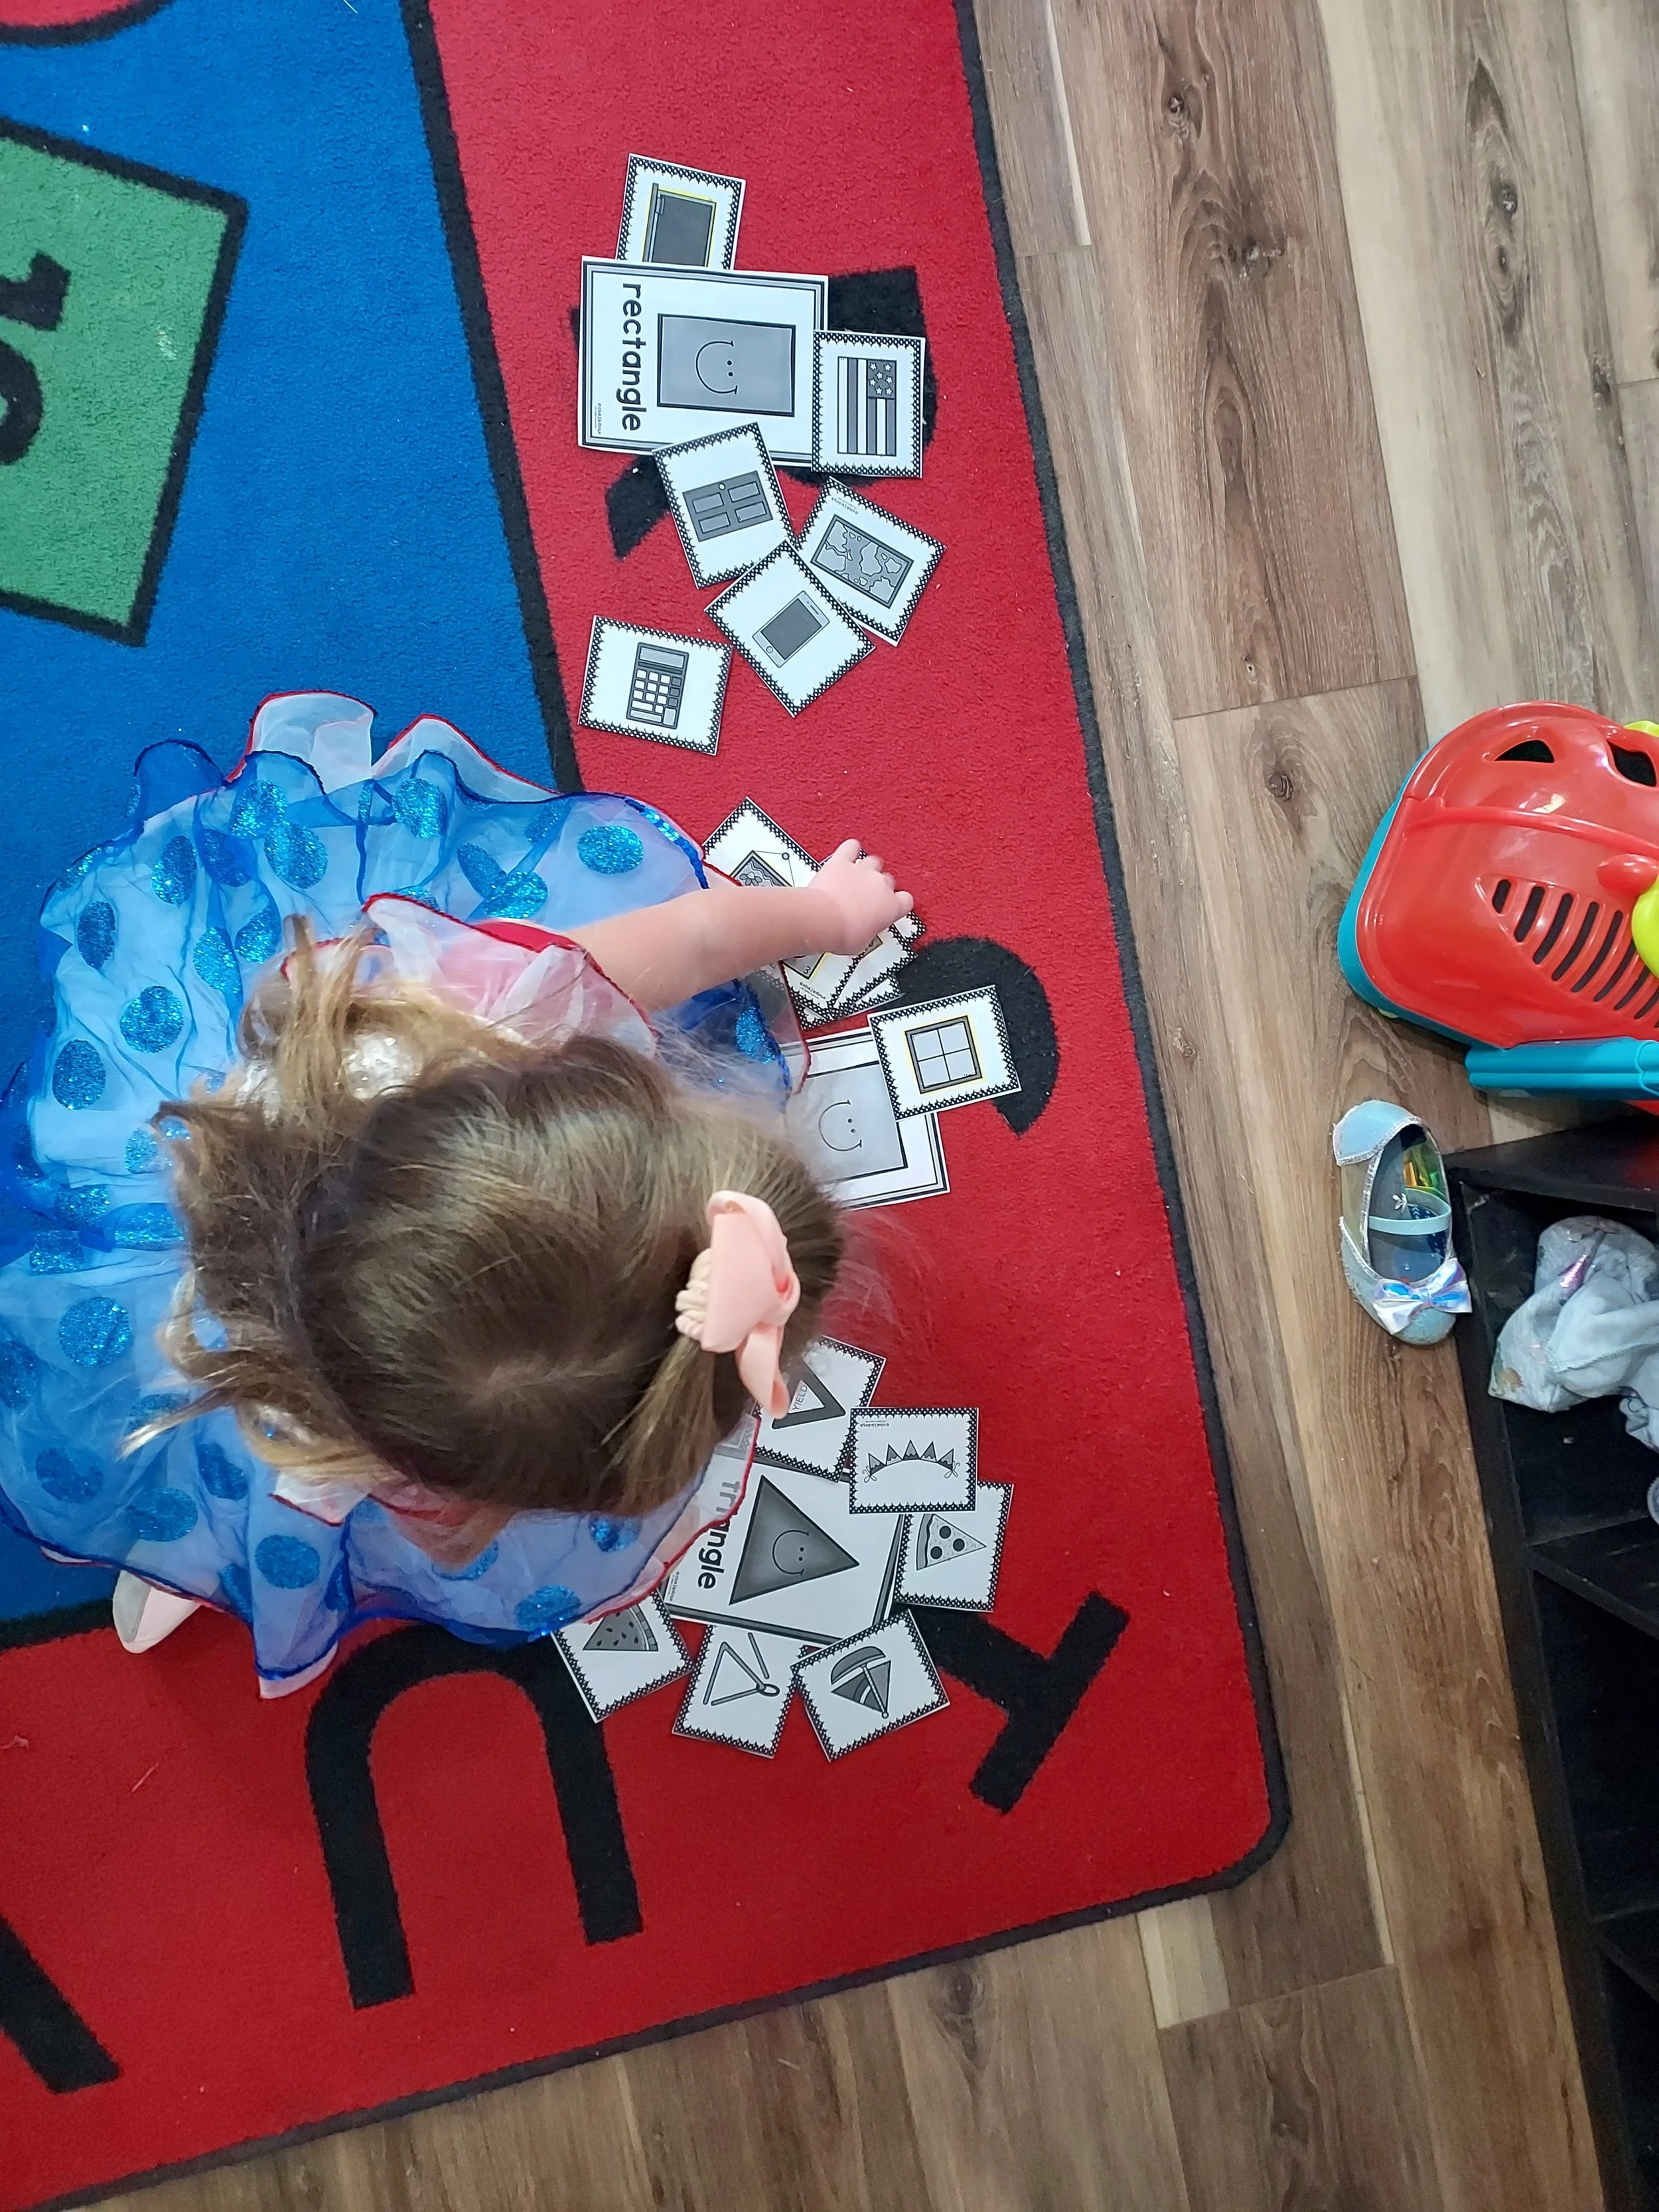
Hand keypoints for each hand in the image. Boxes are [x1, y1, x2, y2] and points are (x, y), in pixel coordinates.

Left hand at [810, 839, 913, 955]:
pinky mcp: (842, 862)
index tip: (890, 906)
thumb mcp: (862, 942)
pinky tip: (849, 852)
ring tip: (858, 876)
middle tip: (867, 896)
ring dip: (868, 868)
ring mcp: (862, 871)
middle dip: (879, 886)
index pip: (906, 900)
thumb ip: (869, 931)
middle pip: (888, 879)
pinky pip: (851, 847)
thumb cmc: (841, 933)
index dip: (898, 903)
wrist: (822, 920)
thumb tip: (863, 933)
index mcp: (891, 906)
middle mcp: (880, 884)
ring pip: (873, 861)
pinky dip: (851, 849)